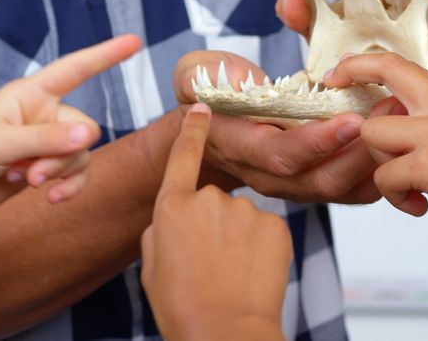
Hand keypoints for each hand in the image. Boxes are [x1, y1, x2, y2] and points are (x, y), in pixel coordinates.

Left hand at [0, 35, 141, 222]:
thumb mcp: (1, 144)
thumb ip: (47, 139)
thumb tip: (91, 134)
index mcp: (30, 95)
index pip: (74, 69)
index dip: (105, 55)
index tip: (134, 41)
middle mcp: (44, 114)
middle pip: (84, 127)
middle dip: (64, 154)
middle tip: (33, 173)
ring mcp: (47, 142)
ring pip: (81, 154)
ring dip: (59, 172)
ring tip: (28, 182)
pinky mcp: (47, 167)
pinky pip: (77, 174)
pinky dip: (68, 187)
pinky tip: (51, 198)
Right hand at [142, 104, 289, 340]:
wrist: (224, 333)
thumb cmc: (183, 307)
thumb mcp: (153, 267)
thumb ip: (161, 231)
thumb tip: (174, 219)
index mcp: (171, 208)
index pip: (181, 156)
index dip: (192, 131)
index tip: (201, 109)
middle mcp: (208, 200)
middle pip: (212, 201)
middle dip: (212, 225)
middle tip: (208, 263)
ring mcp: (245, 211)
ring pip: (241, 218)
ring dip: (237, 239)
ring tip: (229, 274)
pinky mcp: (275, 225)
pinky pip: (265, 231)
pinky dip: (260, 249)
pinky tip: (250, 274)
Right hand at [173, 52, 384, 203]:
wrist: (216, 135)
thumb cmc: (211, 99)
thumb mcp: (195, 75)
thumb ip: (205, 73)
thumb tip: (235, 74)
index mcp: (243, 148)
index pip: (281, 155)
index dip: (317, 143)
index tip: (351, 121)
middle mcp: (273, 176)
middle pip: (323, 179)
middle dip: (362, 151)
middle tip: (393, 111)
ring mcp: (299, 185)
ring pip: (345, 187)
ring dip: (379, 157)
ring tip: (404, 118)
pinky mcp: (321, 184)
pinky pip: (356, 190)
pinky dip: (383, 170)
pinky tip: (402, 140)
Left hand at [324, 53, 427, 245]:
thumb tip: (426, 147)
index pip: (403, 64)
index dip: (366, 64)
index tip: (342, 72)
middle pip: (385, 73)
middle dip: (352, 77)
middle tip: (334, 94)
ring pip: (372, 132)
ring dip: (380, 166)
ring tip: (408, 190)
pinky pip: (385, 178)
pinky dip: (397, 199)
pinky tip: (422, 207)